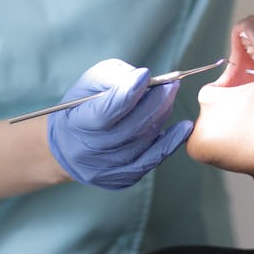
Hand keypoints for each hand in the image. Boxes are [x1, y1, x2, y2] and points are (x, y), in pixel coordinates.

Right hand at [47, 59, 192, 189]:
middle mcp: (89, 151)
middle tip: (171, 84)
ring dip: (162, 116)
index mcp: (77, 123)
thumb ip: (115, 77)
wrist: (69, 145)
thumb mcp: (90, 84)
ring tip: (170, 97)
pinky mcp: (122, 178)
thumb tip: (144, 78)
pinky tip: (183, 128)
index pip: (105, 111)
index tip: (146, 75)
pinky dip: (170, 143)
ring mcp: (106, 168)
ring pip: (143, 141)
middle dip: (155, 102)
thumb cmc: (83, 106)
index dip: (128, 93)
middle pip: (130, 127)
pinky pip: (151, 160)